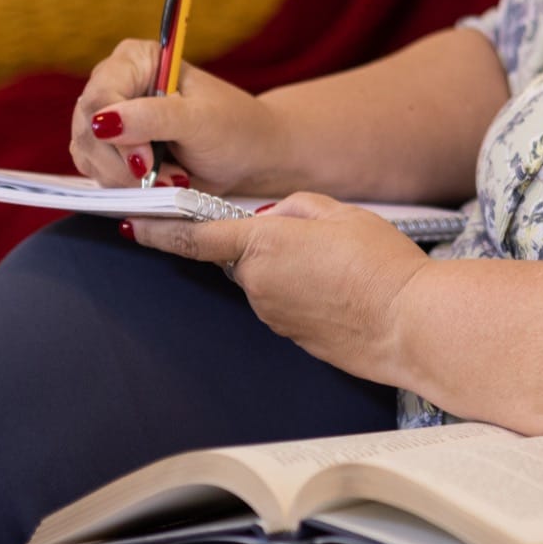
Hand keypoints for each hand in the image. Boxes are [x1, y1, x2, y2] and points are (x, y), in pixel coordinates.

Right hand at [68, 39, 286, 194]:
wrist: (248, 153)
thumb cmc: (233, 127)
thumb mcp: (199, 120)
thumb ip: (154, 117)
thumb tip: (104, 121)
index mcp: (137, 59)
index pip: (101, 95)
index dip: (115, 133)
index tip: (145, 163)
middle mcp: (116, 82)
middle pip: (88, 126)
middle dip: (122, 162)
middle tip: (164, 178)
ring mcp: (109, 116)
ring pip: (87, 152)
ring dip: (124, 177)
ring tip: (171, 179)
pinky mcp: (109, 146)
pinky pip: (94, 169)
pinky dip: (122, 184)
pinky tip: (157, 184)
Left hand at [130, 195, 432, 385]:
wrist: (408, 323)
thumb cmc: (381, 265)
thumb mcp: (342, 213)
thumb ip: (296, 207)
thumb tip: (276, 218)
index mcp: (263, 243)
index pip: (196, 235)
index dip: (160, 229)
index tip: (134, 224)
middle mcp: (257, 283)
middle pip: (243, 255)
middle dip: (268, 244)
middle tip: (321, 241)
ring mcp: (271, 315)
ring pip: (266, 281)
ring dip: (291, 271)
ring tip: (341, 270)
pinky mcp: (289, 337)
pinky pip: (286, 305)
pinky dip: (306, 296)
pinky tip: (343, 293)